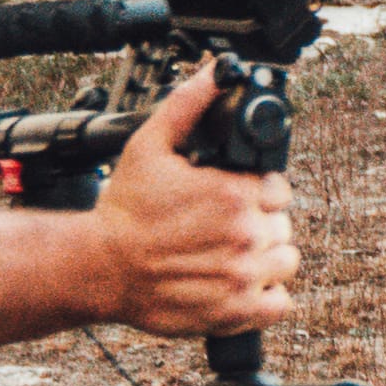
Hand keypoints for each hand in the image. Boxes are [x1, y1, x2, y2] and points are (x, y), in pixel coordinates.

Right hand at [92, 69, 302, 335]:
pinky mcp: (236, 312)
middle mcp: (245, 235)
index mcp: (233, 193)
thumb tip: (216, 73)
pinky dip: (266, 296)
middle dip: (258, 223)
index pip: (279, 189)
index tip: (234, 197)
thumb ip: (190, 104)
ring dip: (265, 259)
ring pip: (286, 262)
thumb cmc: (124, 210)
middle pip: (282, 225)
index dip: (258, 192)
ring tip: (230, 254)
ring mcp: (243, 276)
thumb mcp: (151, 144)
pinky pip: (280, 304)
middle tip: (223, 226)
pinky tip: (239, 283)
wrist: (99, 266)